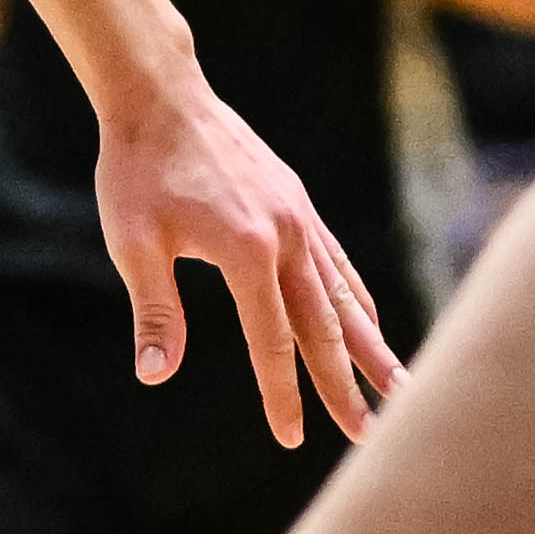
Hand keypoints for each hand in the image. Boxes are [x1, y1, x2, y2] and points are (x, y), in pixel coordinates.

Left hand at [90, 71, 398, 447]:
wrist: (161, 95)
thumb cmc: (138, 171)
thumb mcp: (133, 243)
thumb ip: (154, 311)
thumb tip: (154, 374)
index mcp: (247, 251)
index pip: (272, 340)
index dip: (281, 393)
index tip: (290, 438)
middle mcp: (287, 236)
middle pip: (324, 326)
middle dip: (346, 384)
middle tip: (370, 432)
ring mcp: (299, 218)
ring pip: (344, 295)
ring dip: (370, 345)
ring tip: (401, 386)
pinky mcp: (299, 204)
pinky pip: (338, 262)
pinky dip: (357, 298)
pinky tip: (369, 323)